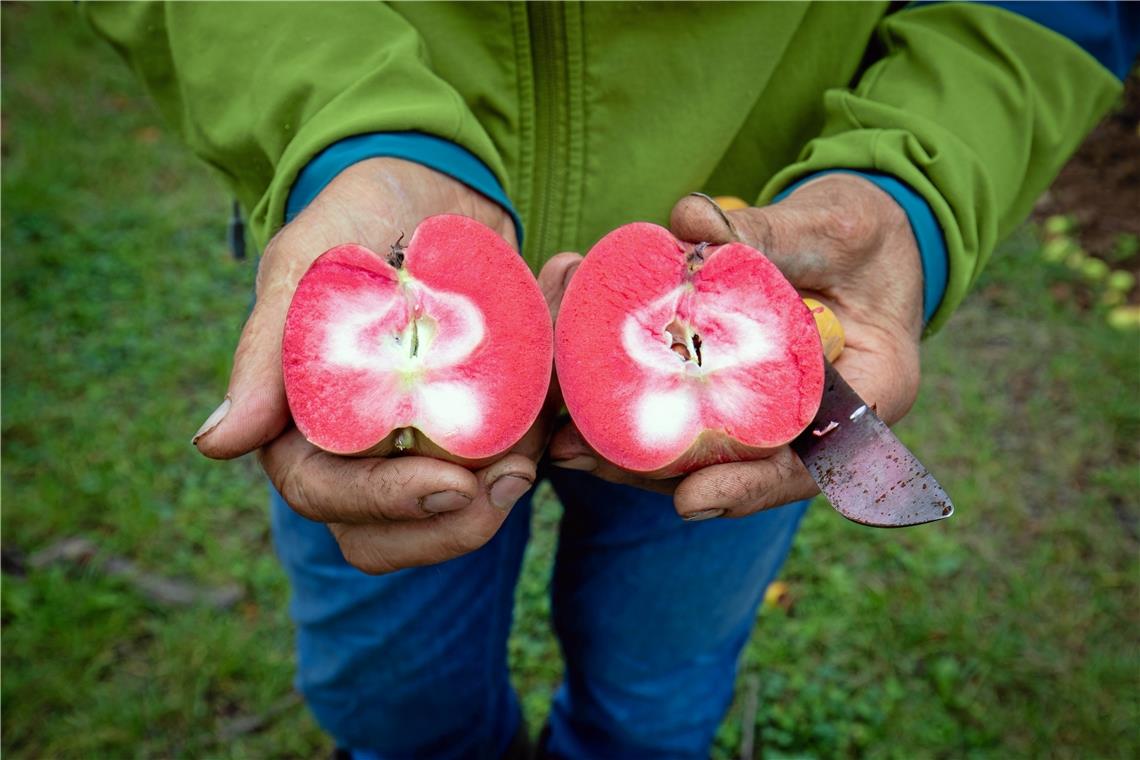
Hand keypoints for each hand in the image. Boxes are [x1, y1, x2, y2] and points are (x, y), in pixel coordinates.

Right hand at [192, 158, 576, 572]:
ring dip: (504, 487)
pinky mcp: (473, 430)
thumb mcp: (306, 266)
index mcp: (300, 423)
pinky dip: (538, 446)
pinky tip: (559, 401)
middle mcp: (356, 449)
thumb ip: (266, 353)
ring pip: (452, 514)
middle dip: (455, 522)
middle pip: (390, 534)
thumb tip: (216, 445)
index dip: (388, 503)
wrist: (433, 190)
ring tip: (541, 434)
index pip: (329, 496)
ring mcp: (418, 447)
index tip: (456, 486)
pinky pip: (505, 466)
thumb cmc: (356, 218)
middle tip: (514, 475)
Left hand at [550, 173, 923, 517]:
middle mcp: (822, 421)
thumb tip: (688, 219)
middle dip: (664, 477)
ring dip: (638, 457)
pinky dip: (643, 420)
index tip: (691, 501)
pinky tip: (582, 413)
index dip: (751, 487)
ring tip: (568, 447)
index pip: (812, 462)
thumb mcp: (832, 226)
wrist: (866, 238)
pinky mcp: (740, 399)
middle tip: (588, 460)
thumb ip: (768, 231)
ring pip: (708, 457)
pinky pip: (693, 423)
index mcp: (872, 393)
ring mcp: (778, 417)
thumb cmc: (866, 232)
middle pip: (741, 472)